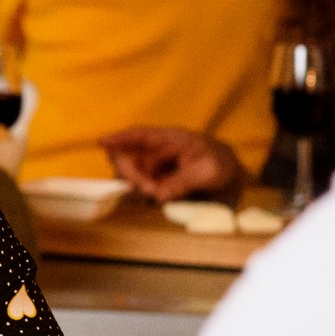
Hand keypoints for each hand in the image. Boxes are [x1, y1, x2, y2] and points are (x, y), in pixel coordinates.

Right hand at [102, 127, 240, 201]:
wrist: (234, 181)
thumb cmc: (223, 165)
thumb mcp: (209, 171)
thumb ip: (184, 181)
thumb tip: (157, 195)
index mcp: (169, 139)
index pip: (138, 135)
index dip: (119, 138)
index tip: (101, 142)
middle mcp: (156, 154)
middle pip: (127, 158)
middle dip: (131, 174)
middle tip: (149, 190)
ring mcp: (155, 170)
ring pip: (131, 177)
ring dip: (138, 188)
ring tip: (160, 196)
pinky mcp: (157, 186)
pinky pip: (141, 191)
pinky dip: (145, 197)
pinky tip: (163, 200)